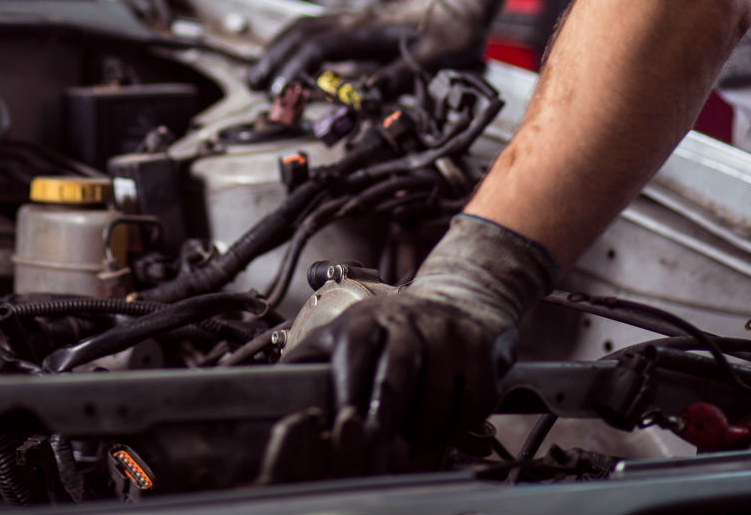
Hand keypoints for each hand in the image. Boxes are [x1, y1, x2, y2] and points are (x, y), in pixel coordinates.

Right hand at [249, 0, 526, 92]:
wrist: (461, 1)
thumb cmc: (453, 30)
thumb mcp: (437, 57)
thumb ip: (402, 75)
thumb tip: (366, 95)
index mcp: (369, 30)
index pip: (319, 47)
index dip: (296, 69)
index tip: (280, 90)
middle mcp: (354, 22)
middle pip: (300, 34)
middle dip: (274, 58)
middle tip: (255, 86)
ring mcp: (353, 21)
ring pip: (303, 29)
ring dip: (278, 50)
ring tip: (262, 77)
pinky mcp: (356, 25)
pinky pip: (315, 31)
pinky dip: (293, 45)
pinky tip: (287, 61)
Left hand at [294, 214, 555, 445]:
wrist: (457, 300)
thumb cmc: (390, 330)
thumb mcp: (345, 333)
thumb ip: (309, 360)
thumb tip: (268, 389)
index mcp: (368, 318)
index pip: (355, 354)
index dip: (350, 393)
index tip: (344, 427)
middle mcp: (410, 319)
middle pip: (398, 372)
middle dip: (387, 416)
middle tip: (379, 450)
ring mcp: (450, 334)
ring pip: (438, 394)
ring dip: (425, 430)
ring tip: (412, 447)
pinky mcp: (482, 351)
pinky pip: (473, 401)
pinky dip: (459, 424)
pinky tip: (443, 429)